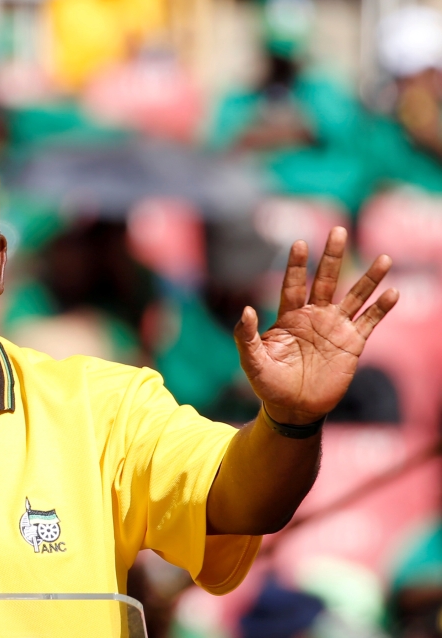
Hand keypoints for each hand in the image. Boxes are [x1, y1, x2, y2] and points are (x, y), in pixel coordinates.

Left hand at [234, 227, 398, 423]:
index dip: (296, 265)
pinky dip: (381, 308)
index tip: (298, 243)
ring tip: (384, 258)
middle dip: (332, 257)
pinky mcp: (352, 344)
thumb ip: (246, 336)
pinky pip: (369, 322)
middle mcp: (313, 316)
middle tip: (338, 230)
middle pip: (325, 280)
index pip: (292, 284)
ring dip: (369, 278)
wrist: (293, 408)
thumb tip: (246, 309)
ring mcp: (334, 328)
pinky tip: (393, 292)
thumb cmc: (269, 385)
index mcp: (288, 317)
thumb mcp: (251, 361)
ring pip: (354, 297)